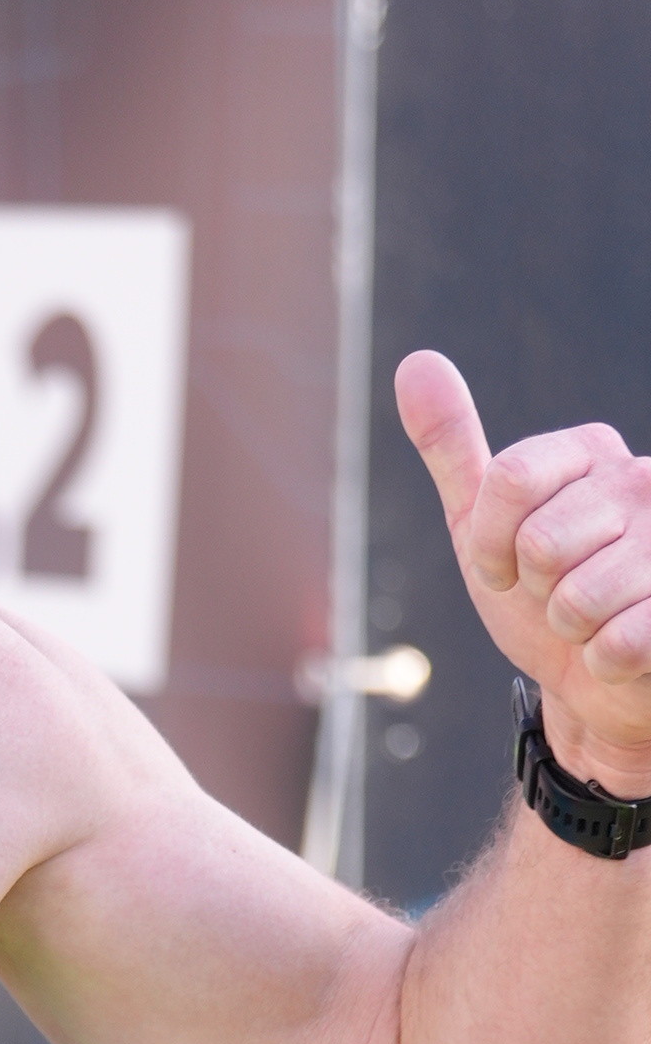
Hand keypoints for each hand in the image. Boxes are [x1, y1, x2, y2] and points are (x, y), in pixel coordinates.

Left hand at [400, 352, 650, 797]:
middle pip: (542, 543)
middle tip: (556, 595)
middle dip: (534, 591)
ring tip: (592, 622)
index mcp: (591, 452)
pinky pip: (618, 642)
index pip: (510, 480)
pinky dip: (603, 661)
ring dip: (570, 630)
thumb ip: (453, 448)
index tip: (503, 566)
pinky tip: (621, 651)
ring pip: (578, 598)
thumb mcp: (483, 524)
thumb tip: (415, 362)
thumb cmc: (539, 597)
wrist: (591, 680)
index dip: (491, 544)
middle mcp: (643, 482)